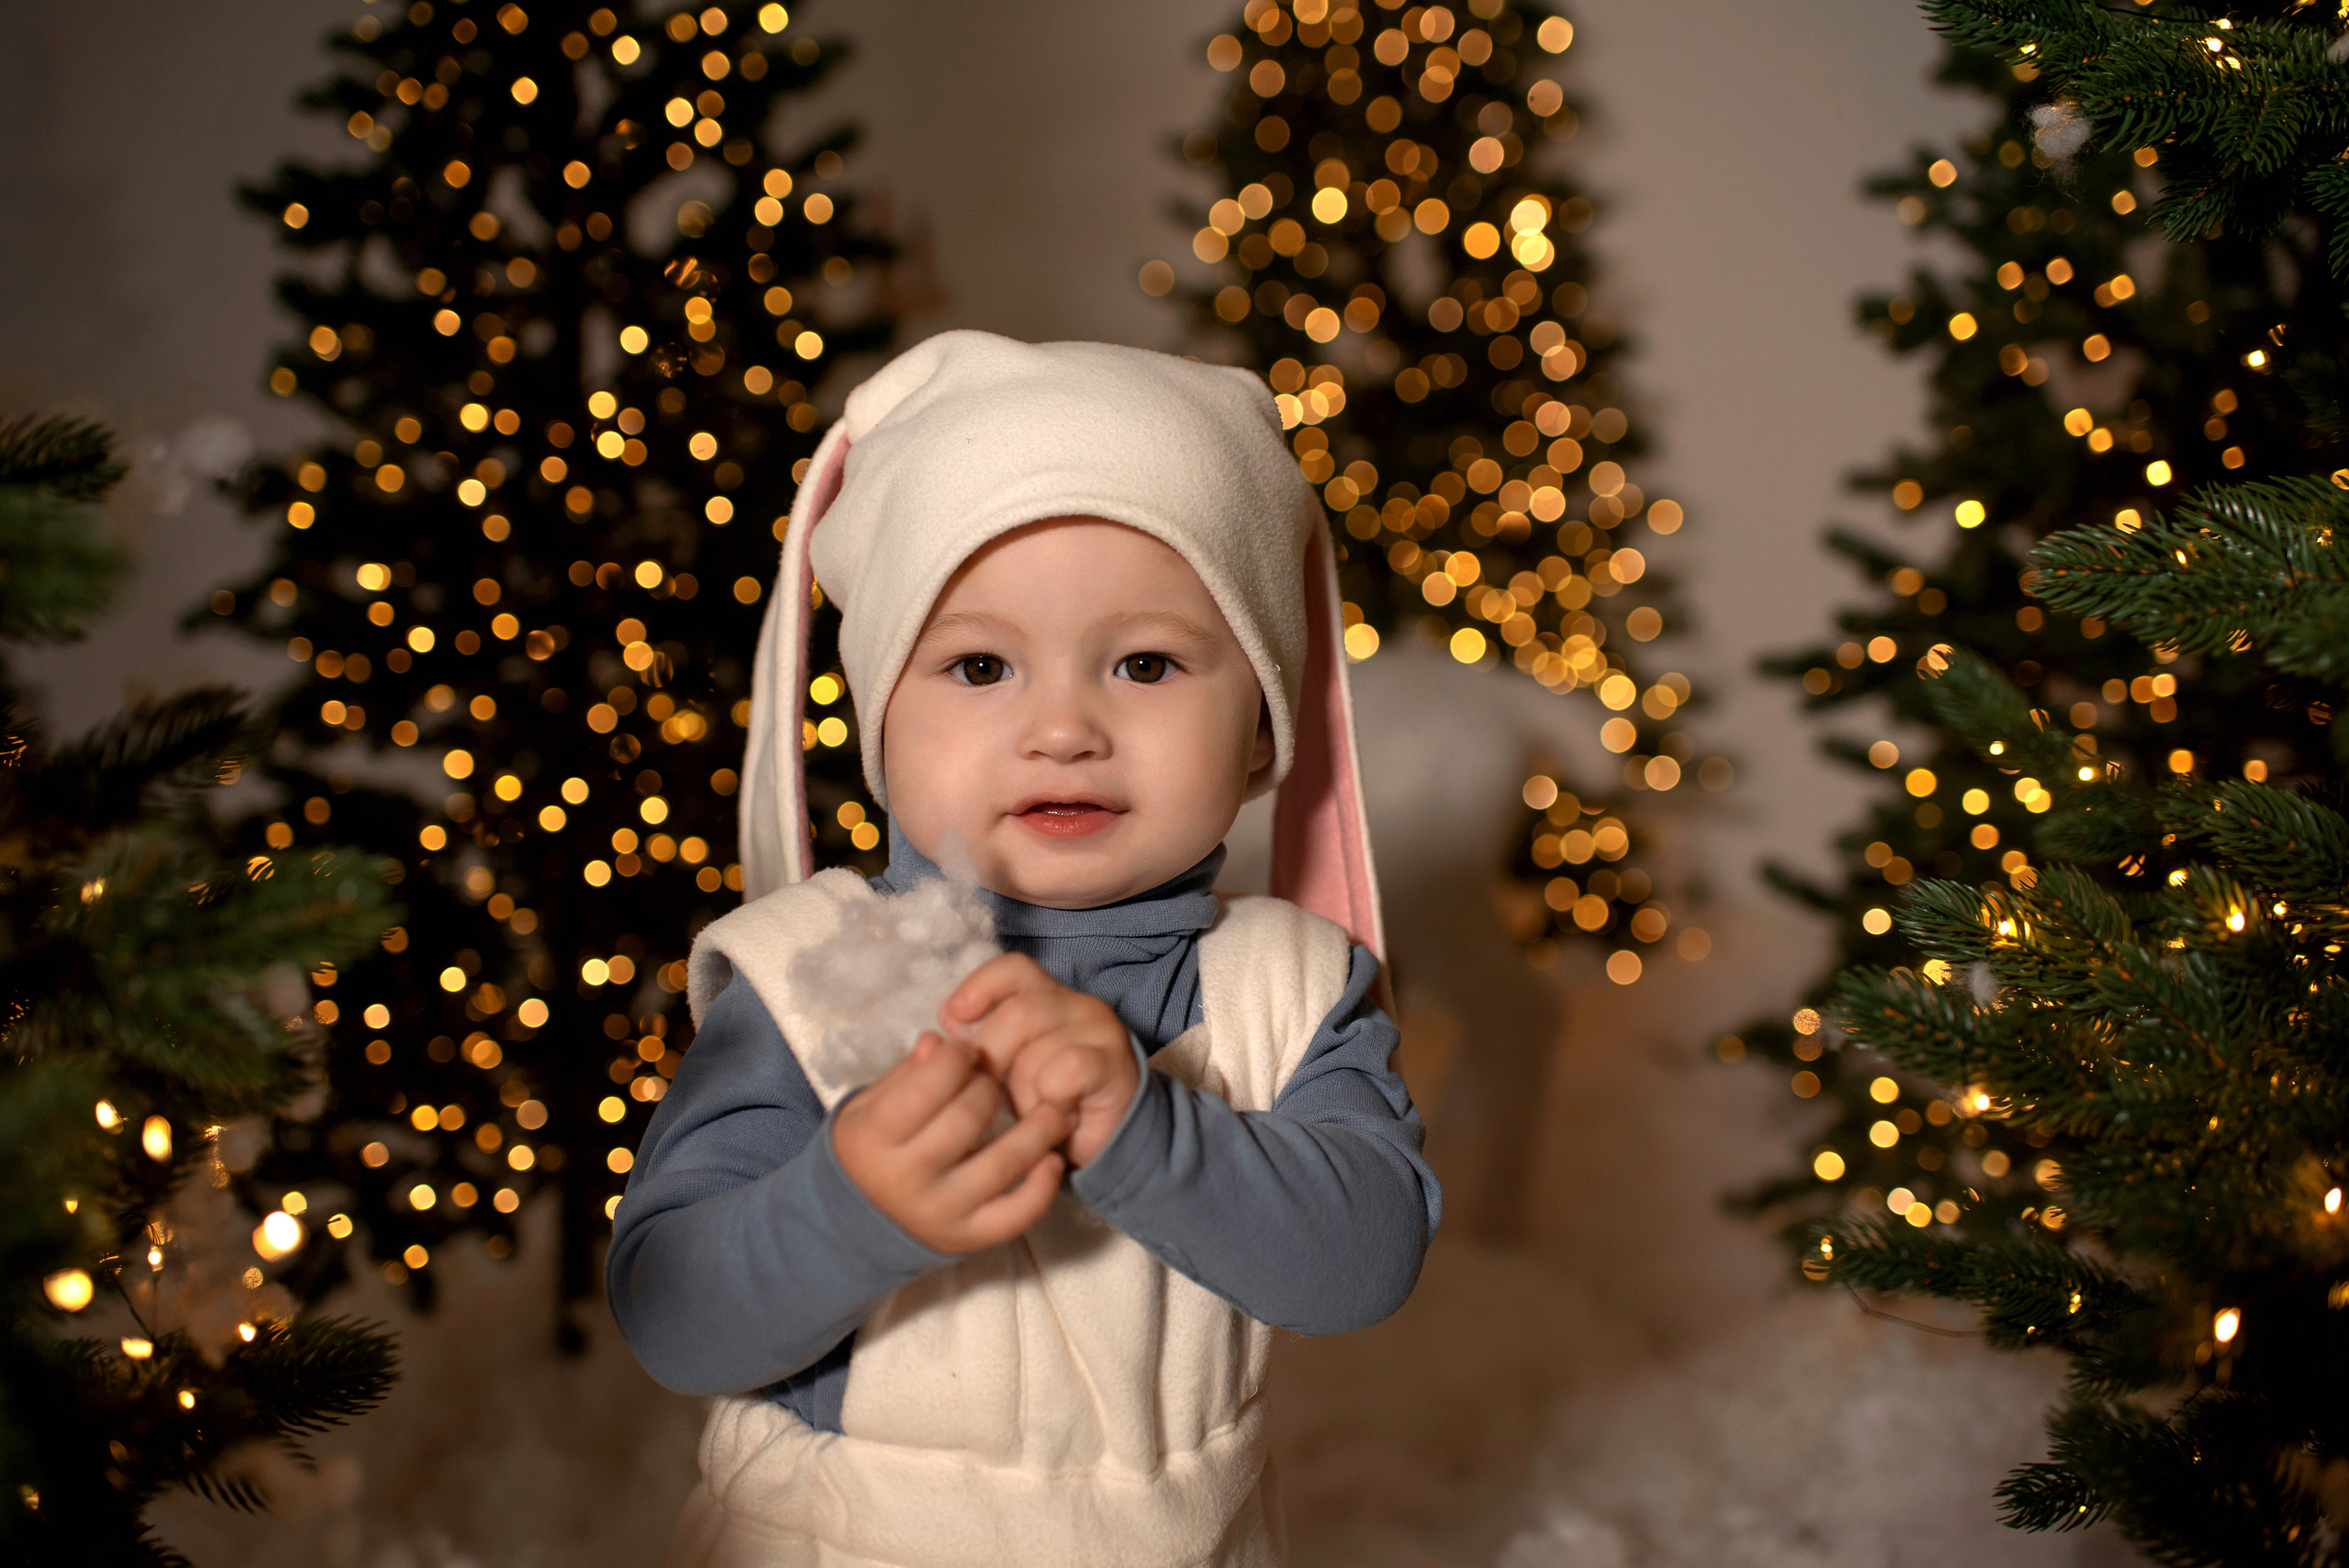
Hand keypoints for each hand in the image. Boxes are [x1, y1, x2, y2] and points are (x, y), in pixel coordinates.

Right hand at [831, 1031, 1070, 1253]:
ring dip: (1039, 1130)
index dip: (956, 1059)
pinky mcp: (966, 1238)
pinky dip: (1042, 1189)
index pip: (927, 1088)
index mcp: (873, 1138)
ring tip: (1057, 1109)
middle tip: (997, 1078)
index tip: (967, 1050)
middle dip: (990, 1086)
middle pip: (969, 1118)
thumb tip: (939, 1042)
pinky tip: (1053, 1160)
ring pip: (1002, 1164)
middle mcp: (904, 1179)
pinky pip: (1015, 1215)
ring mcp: (938, 1213)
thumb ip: (907, 1073)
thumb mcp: (873, 1104)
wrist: (856, 1220)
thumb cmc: (871, 1146)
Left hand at [940, 954, 1138, 1169]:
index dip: (979, 986)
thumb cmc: (1044, 1101)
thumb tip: (929, 1040)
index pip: (1013, 969)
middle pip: (1017, 1013)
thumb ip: (973, 1050)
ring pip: (1037, 1050)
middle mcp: (1076, 1004)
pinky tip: (1058, 1113)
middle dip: (992, 1058)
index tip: (952, 1018)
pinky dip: (1051, 1098)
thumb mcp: (1004, 1071)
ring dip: (1024, 1091)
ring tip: (1033, 1109)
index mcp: (1046, 996)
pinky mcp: (1114, 1063)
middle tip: (993, 1091)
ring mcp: (1099, 1030)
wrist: (1103, 1140)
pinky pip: (1066, 1071)